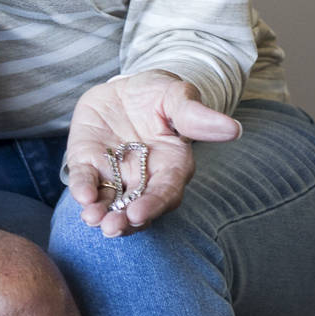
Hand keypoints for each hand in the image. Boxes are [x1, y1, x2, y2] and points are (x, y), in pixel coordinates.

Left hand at [64, 70, 240, 236]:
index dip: (153, 204)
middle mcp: (143, 176)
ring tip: (92, 219)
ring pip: (109, 200)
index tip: (138, 213)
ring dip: (100, 213)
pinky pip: (86, 178)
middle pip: (136, 206)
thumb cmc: (160, 94)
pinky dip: (83, 188)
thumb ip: (197, 116)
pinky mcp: (89, 161)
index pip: (166, 192)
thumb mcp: (178, 97)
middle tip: (111, 228)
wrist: (127, 87)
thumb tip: (233, 129)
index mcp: (171, 165)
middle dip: (124, 220)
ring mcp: (115, 172)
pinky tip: (81, 196)